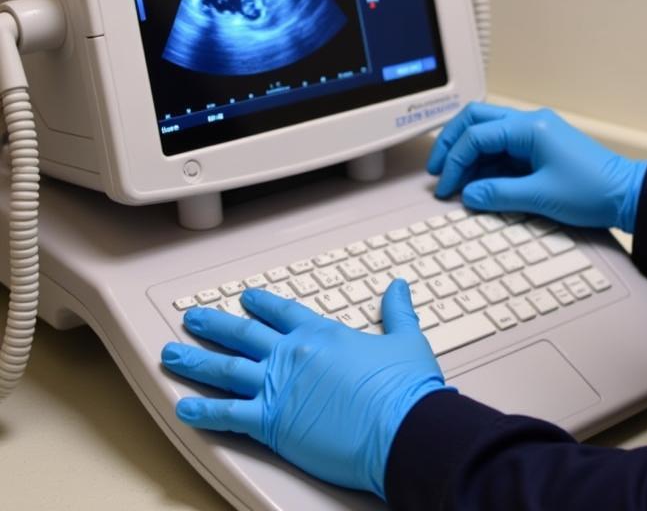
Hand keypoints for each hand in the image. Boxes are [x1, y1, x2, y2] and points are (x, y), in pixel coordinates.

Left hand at [161, 280, 447, 498]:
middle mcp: (294, 355)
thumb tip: (398, 287)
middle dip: (214, 325)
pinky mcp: (272, 423)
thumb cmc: (404, 389)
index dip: (262, 304)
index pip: (283, 312)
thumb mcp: (406, 340)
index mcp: (323, 334)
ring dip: (196, 360)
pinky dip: (203, 411)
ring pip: (226, 369)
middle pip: (244, 335)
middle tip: (193, 319)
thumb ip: (397, 312)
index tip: (246, 299)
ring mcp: (279, 387)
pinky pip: (227, 415)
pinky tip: (183, 406)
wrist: (401, 427)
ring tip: (172, 353)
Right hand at [427, 102, 646, 231]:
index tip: (446, 186)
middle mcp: (530, 123)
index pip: (477, 135)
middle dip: (453, 144)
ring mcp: (535, 134)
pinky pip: (503, 149)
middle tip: (438, 170)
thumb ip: (498, 194)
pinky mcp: (539, 148)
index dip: (455, 161)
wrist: (627, 195)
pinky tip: (477, 184)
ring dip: (469, 155)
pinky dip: (486, 164)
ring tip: (455, 182)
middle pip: (477, 121)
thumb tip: (469, 194)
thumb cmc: (593, 190)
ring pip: (488, 133)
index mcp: (530, 127)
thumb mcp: (540, 196)